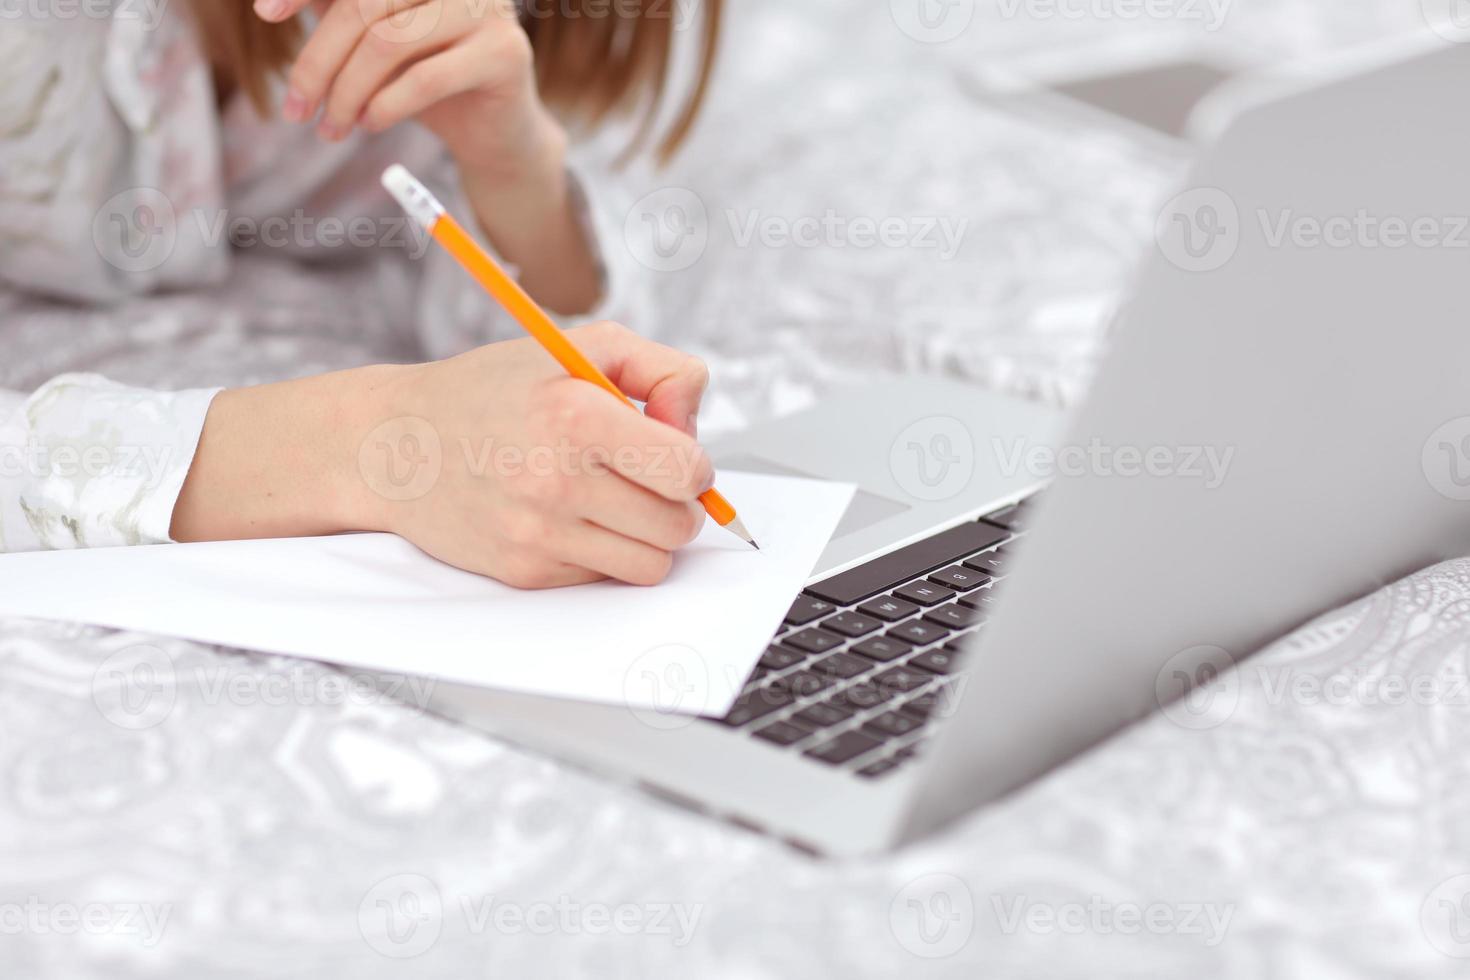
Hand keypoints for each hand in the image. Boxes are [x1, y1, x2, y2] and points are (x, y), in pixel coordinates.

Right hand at [173, 322, 714, 588]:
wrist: (397, 445)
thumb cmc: (494, 391)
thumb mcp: (579, 347)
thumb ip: (660, 369)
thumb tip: (694, 426)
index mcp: (575, 415)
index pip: (688, 471)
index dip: (694, 466)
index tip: (673, 455)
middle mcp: (555, 480)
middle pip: (677, 526)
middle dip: (676, 505)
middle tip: (645, 480)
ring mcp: (537, 534)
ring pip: (649, 565)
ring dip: (645, 537)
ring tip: (613, 501)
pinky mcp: (524, 572)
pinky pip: (602, 579)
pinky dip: (601, 553)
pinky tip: (570, 519)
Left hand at [255, 0, 602, 313]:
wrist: (495, 135)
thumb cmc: (428, 84)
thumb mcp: (376, 44)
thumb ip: (337, 15)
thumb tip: (267, 4)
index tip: (266, 13)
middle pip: (362, 6)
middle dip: (319, 62)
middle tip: (296, 111)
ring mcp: (485, 10)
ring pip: (388, 42)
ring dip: (348, 92)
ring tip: (333, 127)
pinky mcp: (504, 54)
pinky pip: (426, 78)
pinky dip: (386, 106)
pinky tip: (370, 124)